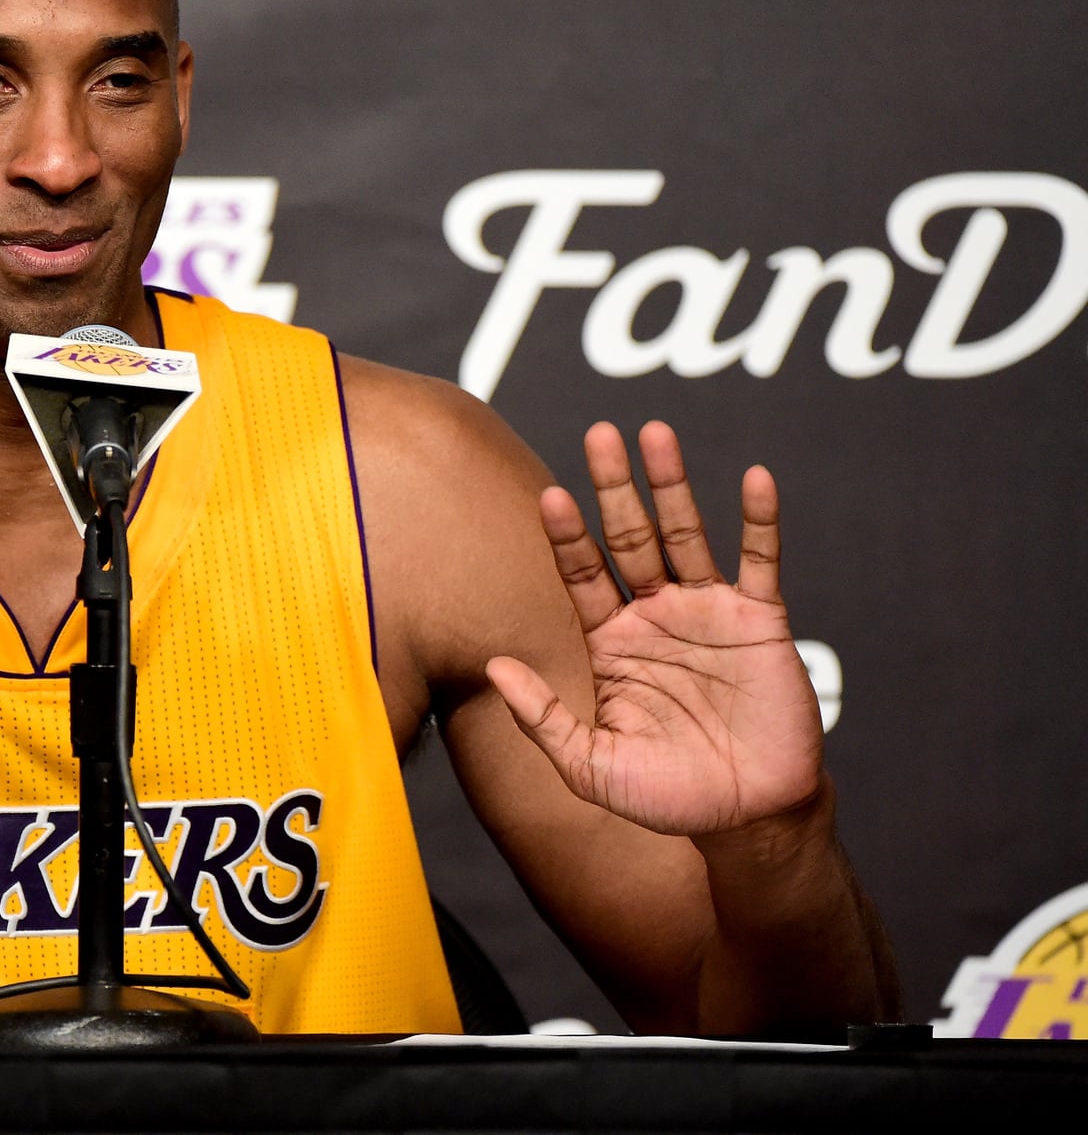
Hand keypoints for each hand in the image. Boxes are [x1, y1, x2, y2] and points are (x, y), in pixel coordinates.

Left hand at [485, 420, 825, 838]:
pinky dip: (759, 520)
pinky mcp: (760, 622)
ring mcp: (707, 612)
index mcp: (609, 641)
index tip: (550, 494)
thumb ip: (542, 718)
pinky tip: (753, 478)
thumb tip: (493, 666)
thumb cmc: (664, 797)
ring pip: (687, 534)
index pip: (582, 573)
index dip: (568, 535)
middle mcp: (654, 615)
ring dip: (673, 484)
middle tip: (599, 433)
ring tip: (656, 433)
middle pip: (629, 537)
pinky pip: (760, 561)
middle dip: (615, 487)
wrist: (746, 819)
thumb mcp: (590, 765)